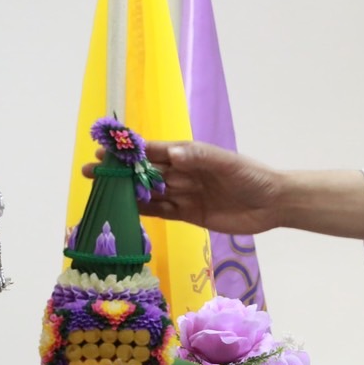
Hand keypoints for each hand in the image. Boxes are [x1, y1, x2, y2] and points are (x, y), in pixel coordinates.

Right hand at [85, 141, 281, 234]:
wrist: (273, 203)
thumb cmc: (252, 176)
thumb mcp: (226, 163)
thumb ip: (199, 158)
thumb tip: (171, 153)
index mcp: (189, 155)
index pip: (153, 151)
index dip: (129, 151)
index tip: (105, 150)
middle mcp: (183, 173)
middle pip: (145, 172)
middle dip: (119, 172)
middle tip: (91, 171)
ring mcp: (185, 194)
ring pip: (149, 192)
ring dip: (126, 192)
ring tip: (100, 192)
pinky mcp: (190, 214)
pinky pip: (162, 211)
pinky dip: (144, 210)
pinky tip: (124, 211)